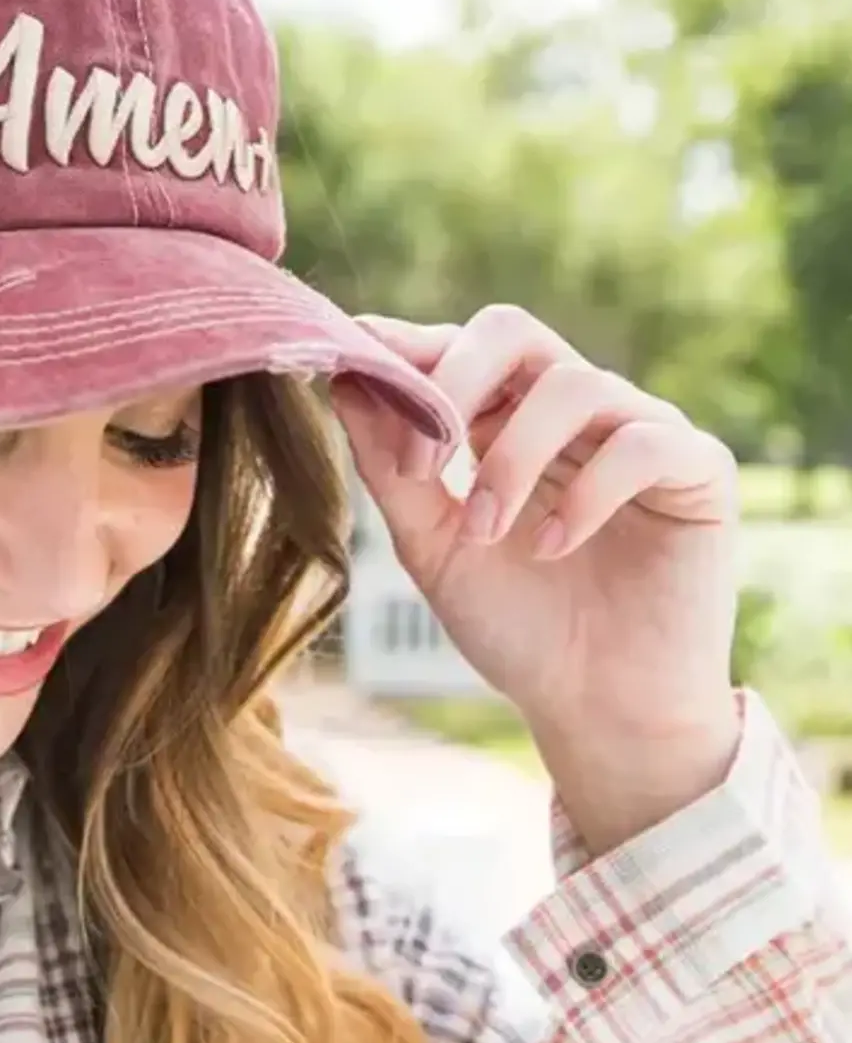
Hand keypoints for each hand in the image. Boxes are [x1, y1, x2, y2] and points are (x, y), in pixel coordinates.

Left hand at [329, 305, 742, 845]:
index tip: (358, 363)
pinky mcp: (699, 470)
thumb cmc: (517, 629)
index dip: (410, 348)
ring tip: (485, 534)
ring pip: (574, 384)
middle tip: (423, 463)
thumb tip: (344, 378)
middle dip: (456, 380)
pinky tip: (553, 547)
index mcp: (506, 419)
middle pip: (513, 332)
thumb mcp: (432, 546)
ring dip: (513, 460)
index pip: (459, 346)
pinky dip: (587, 492)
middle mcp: (573, 411)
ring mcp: (640, 431)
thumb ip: (391, 467)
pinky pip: (643, 442)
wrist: (596, 710)